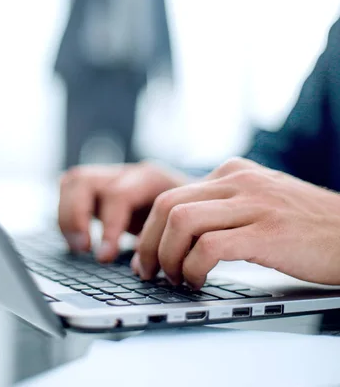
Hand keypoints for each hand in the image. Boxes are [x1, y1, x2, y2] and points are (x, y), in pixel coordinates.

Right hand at [58, 162, 188, 262]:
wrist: (197, 204)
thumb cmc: (191, 220)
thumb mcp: (183, 228)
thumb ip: (161, 242)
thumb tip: (139, 268)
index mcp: (150, 178)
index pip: (117, 194)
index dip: (108, 227)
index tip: (105, 257)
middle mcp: (126, 173)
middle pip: (84, 180)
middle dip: (76, 217)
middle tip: (85, 249)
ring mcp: (111, 177)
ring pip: (73, 182)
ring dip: (68, 216)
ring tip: (79, 247)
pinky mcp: (98, 188)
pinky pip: (70, 190)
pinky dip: (67, 215)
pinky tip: (77, 240)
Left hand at [132, 158, 339, 286]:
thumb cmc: (307, 224)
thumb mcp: (262, 198)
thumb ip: (227, 204)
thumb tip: (184, 231)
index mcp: (233, 172)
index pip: (172, 194)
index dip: (150, 230)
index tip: (147, 256)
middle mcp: (238, 181)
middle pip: (168, 205)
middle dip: (149, 244)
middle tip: (149, 271)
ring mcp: (253, 204)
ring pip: (182, 221)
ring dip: (168, 257)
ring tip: (176, 279)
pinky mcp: (266, 233)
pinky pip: (210, 247)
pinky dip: (194, 268)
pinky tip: (199, 281)